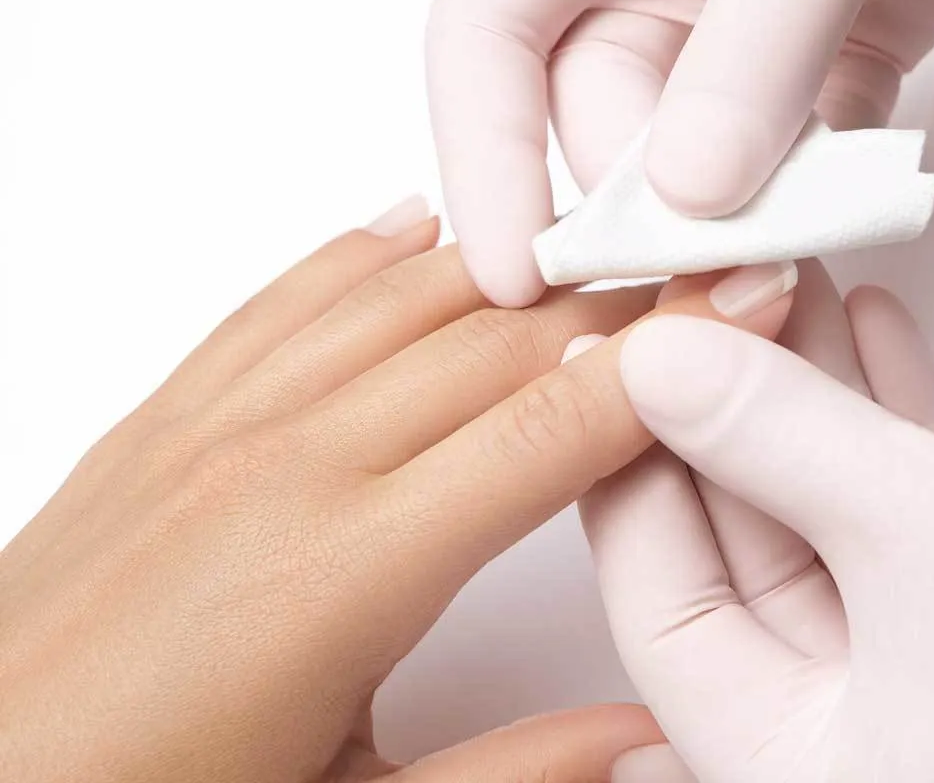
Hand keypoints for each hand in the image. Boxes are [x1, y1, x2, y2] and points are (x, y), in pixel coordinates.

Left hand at [0, 198, 796, 782]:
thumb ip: (517, 773)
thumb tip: (644, 737)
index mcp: (348, 570)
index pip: (556, 424)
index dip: (670, 356)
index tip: (747, 302)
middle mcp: (287, 467)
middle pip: (501, 338)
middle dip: (622, 295)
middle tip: (708, 260)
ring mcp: (217, 427)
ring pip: (402, 294)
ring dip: (515, 260)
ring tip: (602, 235)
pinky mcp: (164, 417)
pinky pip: (287, 297)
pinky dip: (369, 252)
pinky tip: (420, 228)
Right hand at [426, 0, 933, 304]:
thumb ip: (752, 52)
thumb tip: (688, 199)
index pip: (487, 37)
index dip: (485, 160)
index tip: (513, 275)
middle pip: (606, 108)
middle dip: (643, 201)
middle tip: (701, 280)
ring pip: (711, 138)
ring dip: (740, 210)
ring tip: (783, 268)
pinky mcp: (855, 21)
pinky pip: (813, 133)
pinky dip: (824, 186)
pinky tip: (845, 222)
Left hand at [582, 295, 933, 781]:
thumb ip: (783, 444)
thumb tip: (656, 358)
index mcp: (796, 762)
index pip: (659, 599)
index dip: (629, 460)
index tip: (616, 342)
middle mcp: (849, 735)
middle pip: (738, 546)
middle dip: (722, 407)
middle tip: (695, 284)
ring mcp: (927, 677)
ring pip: (824, 515)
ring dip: (804, 398)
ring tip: (777, 272)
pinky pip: (905, 512)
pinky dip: (887, 422)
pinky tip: (866, 325)